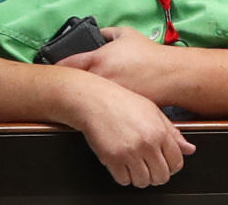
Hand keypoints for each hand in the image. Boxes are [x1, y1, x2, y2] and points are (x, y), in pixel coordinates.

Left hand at [58, 26, 174, 104]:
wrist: (172, 75)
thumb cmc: (149, 53)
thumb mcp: (125, 33)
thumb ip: (106, 32)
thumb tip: (95, 32)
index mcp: (98, 59)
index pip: (67, 64)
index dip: (55, 67)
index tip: (48, 69)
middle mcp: (101, 78)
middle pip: (74, 84)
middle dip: (66, 84)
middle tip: (57, 85)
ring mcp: (110, 95)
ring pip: (87, 98)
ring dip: (81, 97)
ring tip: (74, 97)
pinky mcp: (120, 108)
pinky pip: (104, 108)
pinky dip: (99, 107)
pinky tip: (96, 107)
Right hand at [69, 76, 194, 186]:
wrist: (90, 99)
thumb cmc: (118, 101)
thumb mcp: (151, 110)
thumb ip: (172, 131)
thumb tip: (189, 149)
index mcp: (159, 132)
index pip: (176, 163)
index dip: (170, 166)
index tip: (161, 163)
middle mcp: (147, 144)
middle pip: (161, 176)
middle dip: (154, 174)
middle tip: (145, 165)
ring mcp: (129, 152)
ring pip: (143, 181)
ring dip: (138, 177)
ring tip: (130, 164)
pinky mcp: (112, 158)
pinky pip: (123, 180)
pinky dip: (122, 176)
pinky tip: (118, 163)